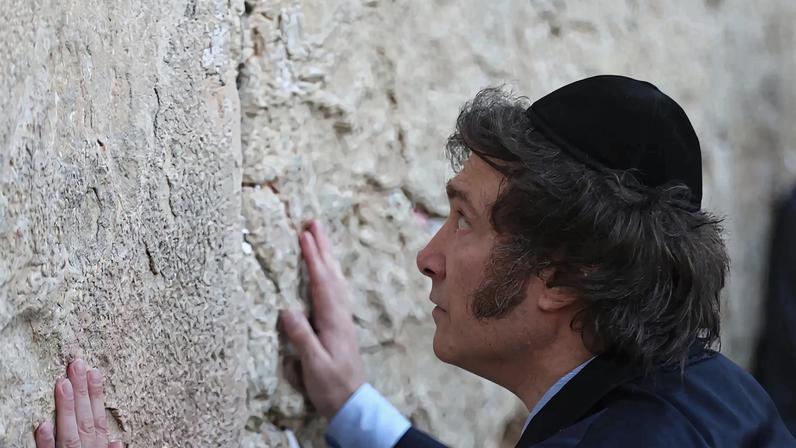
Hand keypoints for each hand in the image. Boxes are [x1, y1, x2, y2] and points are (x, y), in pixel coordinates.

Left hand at [34, 359, 121, 447]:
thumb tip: (118, 441)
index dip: (97, 395)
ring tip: (63, 384)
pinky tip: (43, 425)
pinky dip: (47, 441)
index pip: (99, 418)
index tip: (94, 371)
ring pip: (70, 433)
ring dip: (67, 408)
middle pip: (85, 419)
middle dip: (82, 391)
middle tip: (77, 365)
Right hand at [279, 220, 364, 418]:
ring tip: (318, 236)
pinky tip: (327, 270)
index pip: (321, 282)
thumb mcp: (314, 364)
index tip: (305, 236)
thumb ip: (302, 338)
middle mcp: (340, 314)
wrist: (351, 401)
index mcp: (333, 320)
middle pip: (331, 273)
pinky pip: (335, 288)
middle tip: (313, 222)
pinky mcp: (339, 323)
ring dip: (327, 256)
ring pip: (335, 279)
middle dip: (322, 247)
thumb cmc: (331, 385)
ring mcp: (341, 317)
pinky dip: (329, 272)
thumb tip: (287, 309)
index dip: (313, 258)